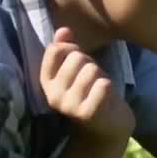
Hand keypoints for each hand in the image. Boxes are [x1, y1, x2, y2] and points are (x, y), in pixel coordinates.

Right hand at [40, 26, 134, 143]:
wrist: (107, 127)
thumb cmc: (91, 93)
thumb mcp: (77, 70)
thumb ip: (68, 49)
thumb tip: (63, 30)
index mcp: (47, 82)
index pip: (55, 50)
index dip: (72, 48)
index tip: (79, 62)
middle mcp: (54, 95)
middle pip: (77, 58)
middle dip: (91, 64)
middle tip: (93, 81)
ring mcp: (69, 106)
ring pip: (92, 70)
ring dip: (101, 76)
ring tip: (100, 90)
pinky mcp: (88, 114)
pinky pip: (103, 85)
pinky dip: (109, 87)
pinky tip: (107, 98)